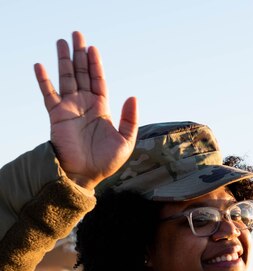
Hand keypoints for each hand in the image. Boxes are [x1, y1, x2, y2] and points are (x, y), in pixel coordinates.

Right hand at [34, 31, 137, 189]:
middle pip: (82, 74)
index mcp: (101, 109)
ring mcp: (70, 109)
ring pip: (66, 78)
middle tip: (78, 34)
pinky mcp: (56, 115)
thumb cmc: (106, 162)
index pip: (98, 80)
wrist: (84, 175)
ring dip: (64, 60)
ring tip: (62, 41)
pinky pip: (48, 94)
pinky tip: (40, 65)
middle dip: (80, 54)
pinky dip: (43, 80)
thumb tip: (133, 96)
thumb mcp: (126, 142)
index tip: (93, 48)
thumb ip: (130, 120)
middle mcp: (84, 105)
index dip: (95, 64)